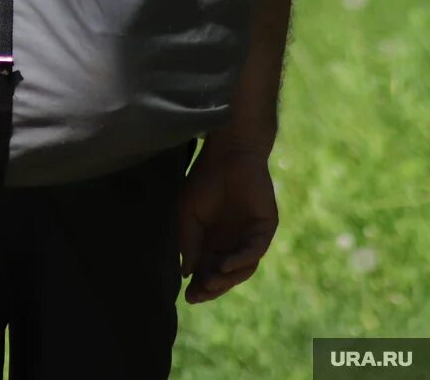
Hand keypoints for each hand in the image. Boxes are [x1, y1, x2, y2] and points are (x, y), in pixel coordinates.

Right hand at [178, 142, 277, 303]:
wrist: (228, 154)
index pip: (208, 270)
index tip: (188, 297)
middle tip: (199, 295)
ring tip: (210, 282)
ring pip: (243, 268)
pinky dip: (240, 261)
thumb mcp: (188, 214)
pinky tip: (225, 264)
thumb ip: (188, 242)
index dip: (200, 285)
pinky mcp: (265, 229)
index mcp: (214, 240)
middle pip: (225, 274)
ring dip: (227, 279)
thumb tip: (186, 273)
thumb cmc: (204, 180)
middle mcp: (233, 242)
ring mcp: (250, 237)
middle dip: (212, 287)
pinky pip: (255, 252)